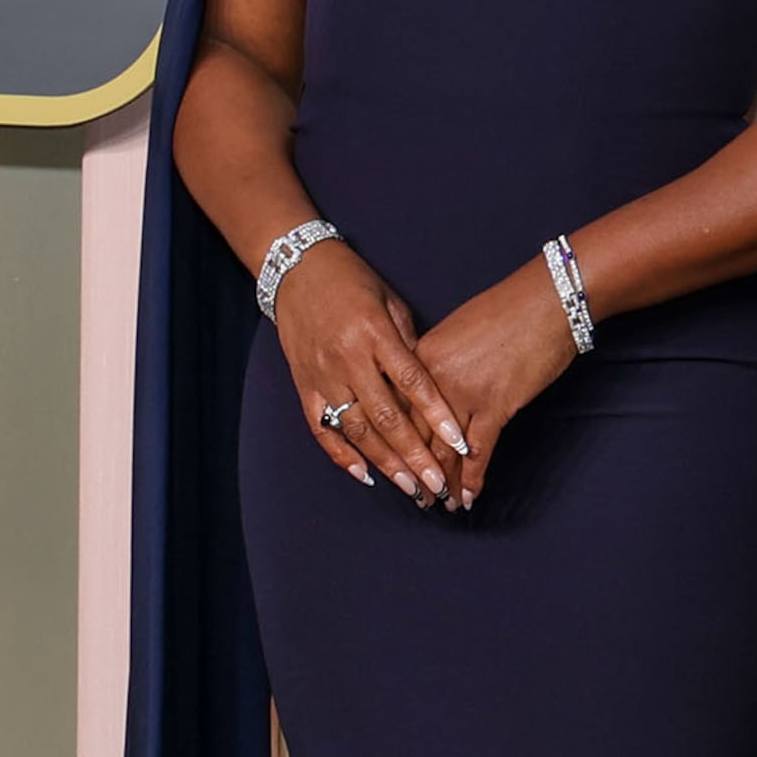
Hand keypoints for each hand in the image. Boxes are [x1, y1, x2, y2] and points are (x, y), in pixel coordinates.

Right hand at [272, 243, 469, 506]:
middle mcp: (347, 359)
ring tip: (411, 489)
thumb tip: (429, 389)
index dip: (437, 415)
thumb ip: (409, 346)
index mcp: (374, 333)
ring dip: (385, 463)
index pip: (412, 382)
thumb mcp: (390, 302)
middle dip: (415, 455)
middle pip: (386, 417)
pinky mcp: (302, 385)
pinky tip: (364, 475)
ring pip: (356, 430)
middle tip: (438, 485)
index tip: (460, 444)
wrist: (296, 267)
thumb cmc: (352, 280)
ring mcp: (322, 375)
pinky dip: (341, 455)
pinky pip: (321, 428)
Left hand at [412, 267, 585, 509]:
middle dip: (413, 471)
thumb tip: (434, 395)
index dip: (395, 443)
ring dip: (441, 482)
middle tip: (413, 495)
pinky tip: (468, 498)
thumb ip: (439, 363)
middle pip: (415, 435)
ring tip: (437, 504)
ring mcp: (463, 394)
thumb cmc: (508, 310)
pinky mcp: (495, 405)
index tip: (394, 464)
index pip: (398, 410)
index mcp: (419, 357)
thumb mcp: (457, 331)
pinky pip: (478, 452)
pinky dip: (473, 479)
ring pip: (444, 450)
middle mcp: (434, 379)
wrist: (547, 299)